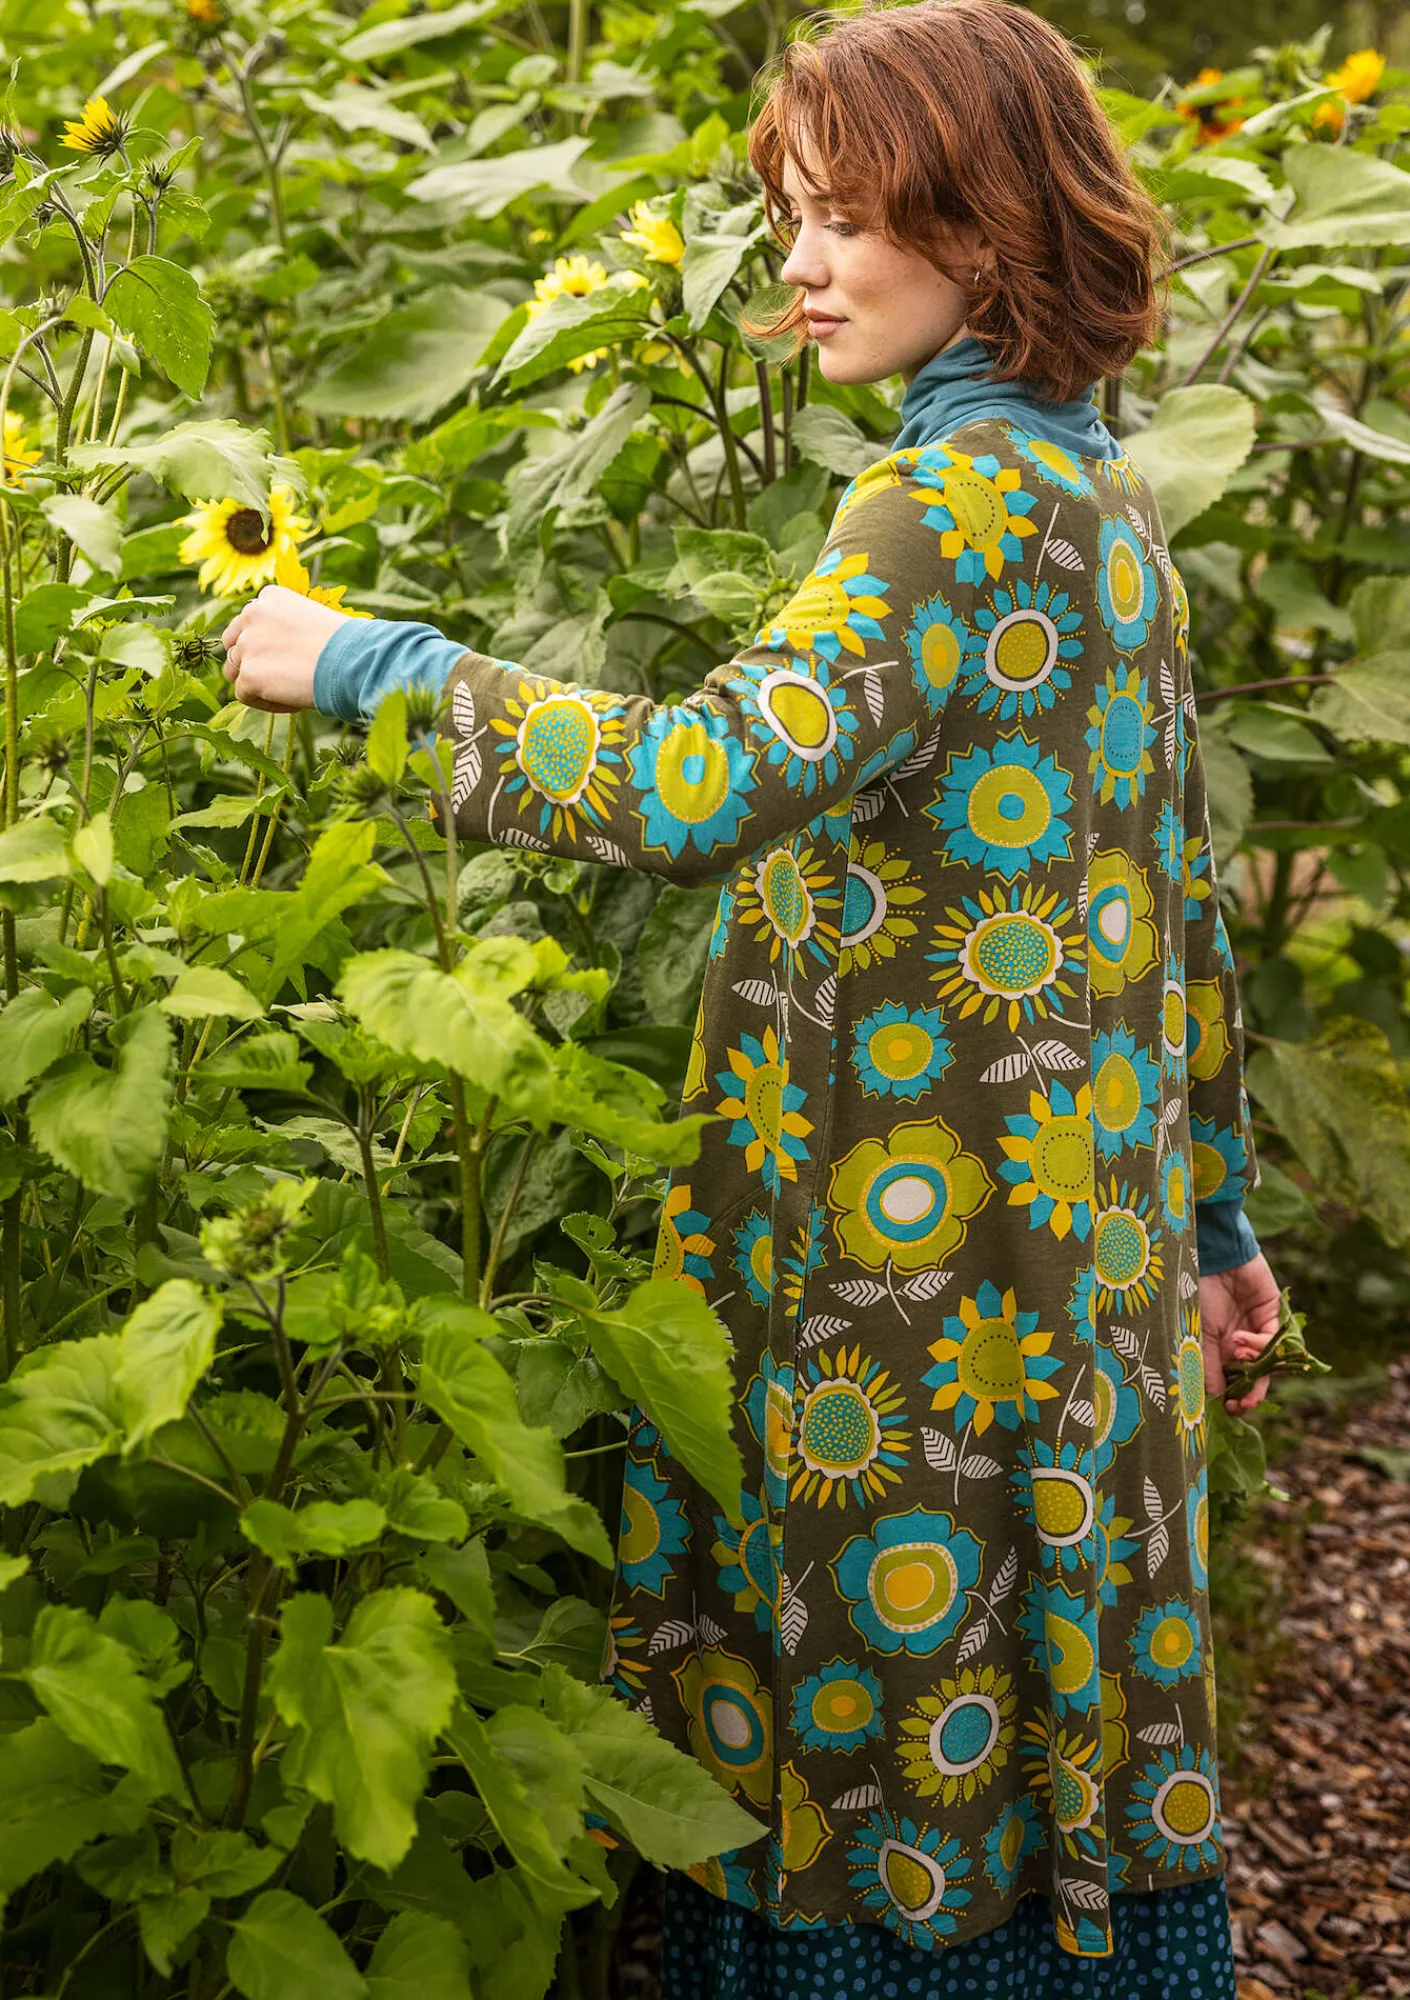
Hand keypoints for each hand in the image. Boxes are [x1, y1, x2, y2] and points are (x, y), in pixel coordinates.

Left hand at [221, 584, 348, 712]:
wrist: (353, 660)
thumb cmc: (347, 645)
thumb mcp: (314, 620)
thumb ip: (287, 628)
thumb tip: (277, 653)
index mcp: (270, 597)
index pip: (249, 622)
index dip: (264, 644)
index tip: (290, 658)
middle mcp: (252, 614)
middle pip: (234, 644)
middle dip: (252, 662)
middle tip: (281, 678)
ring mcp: (247, 644)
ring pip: (234, 671)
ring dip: (256, 684)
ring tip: (290, 692)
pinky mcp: (249, 673)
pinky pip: (244, 695)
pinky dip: (265, 703)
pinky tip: (293, 702)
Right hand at [1200, 1251, 1280, 1417]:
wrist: (1210, 1257)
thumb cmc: (1195, 1292)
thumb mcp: (1196, 1336)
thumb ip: (1208, 1368)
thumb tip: (1215, 1401)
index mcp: (1219, 1349)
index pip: (1232, 1382)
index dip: (1234, 1398)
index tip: (1230, 1409)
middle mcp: (1240, 1343)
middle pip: (1254, 1377)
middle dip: (1251, 1392)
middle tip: (1243, 1403)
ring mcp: (1257, 1329)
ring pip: (1268, 1362)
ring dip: (1254, 1364)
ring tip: (1236, 1352)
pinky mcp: (1273, 1315)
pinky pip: (1274, 1341)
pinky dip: (1260, 1345)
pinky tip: (1241, 1338)